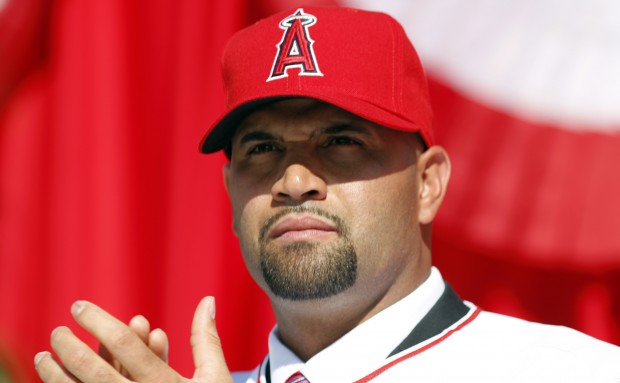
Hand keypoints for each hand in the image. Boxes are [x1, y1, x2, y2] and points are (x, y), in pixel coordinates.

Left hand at [34, 297, 233, 382]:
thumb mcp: (214, 377)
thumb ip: (206, 339)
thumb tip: (207, 299)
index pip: (125, 345)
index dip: (99, 322)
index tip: (78, 308)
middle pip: (94, 371)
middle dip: (70, 348)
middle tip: (57, 331)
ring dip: (57, 376)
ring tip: (43, 357)